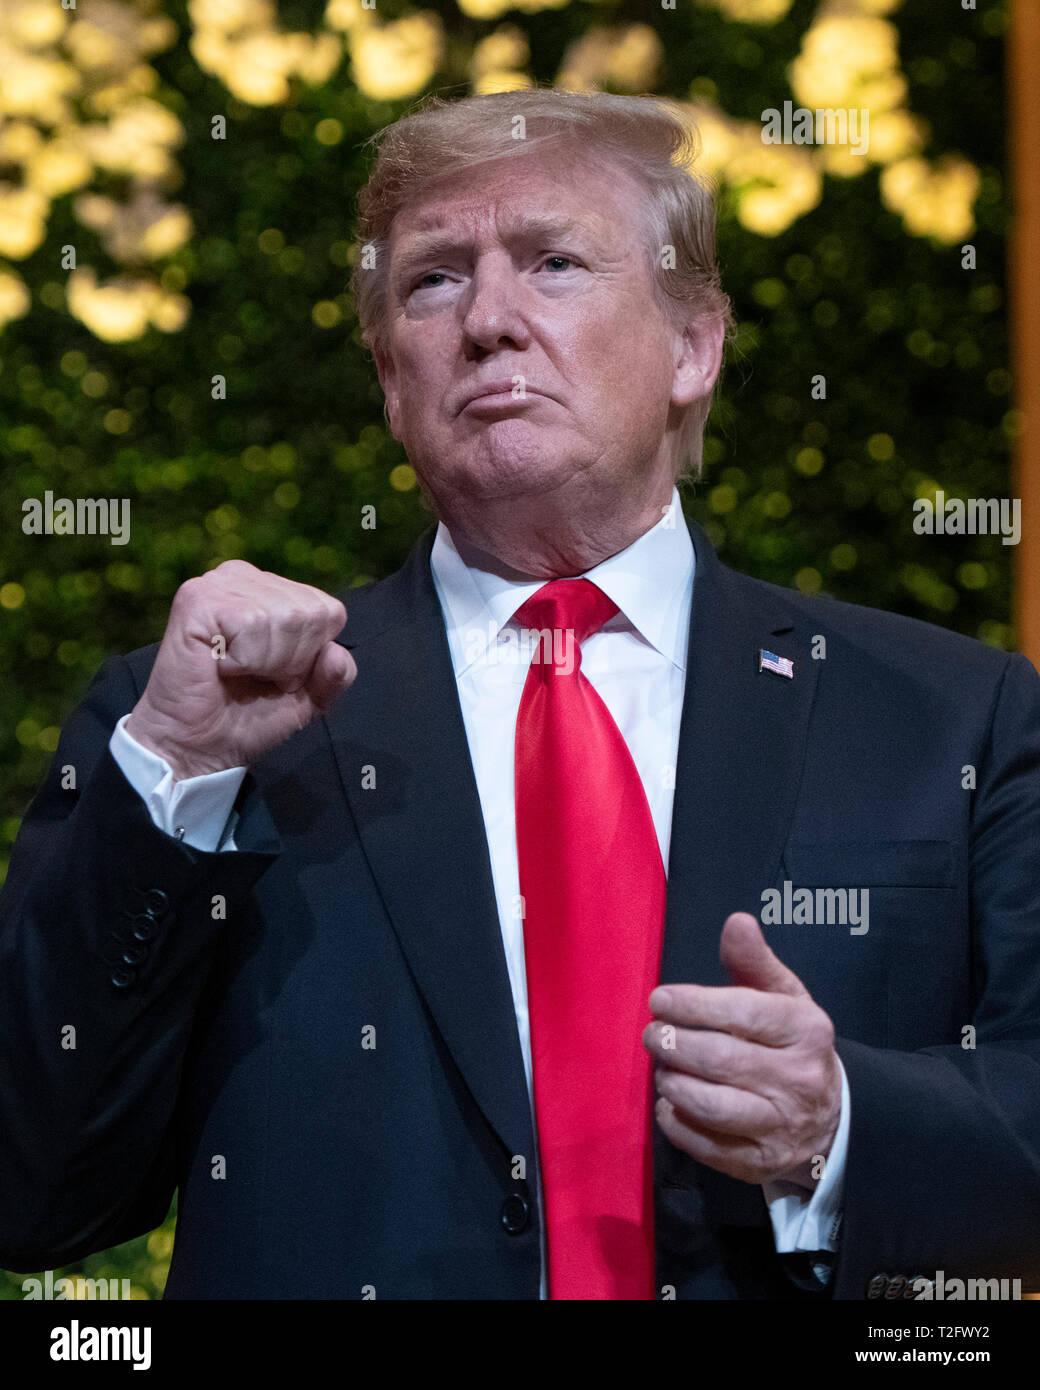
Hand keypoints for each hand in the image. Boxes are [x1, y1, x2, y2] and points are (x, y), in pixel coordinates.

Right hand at [125, 560, 356, 780]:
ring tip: (234, 672)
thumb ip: (336, 674)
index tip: (275, 674)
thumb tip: (336, 652)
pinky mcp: (197, 599)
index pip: (329, 612)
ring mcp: (219, 584)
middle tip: (252, 676)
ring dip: (266, 663)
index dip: (310, 656)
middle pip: (311, 614)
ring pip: (286, 618)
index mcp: (272, 590)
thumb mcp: (308, 698)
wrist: (196, 747)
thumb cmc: (245, 717)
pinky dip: (244, 660)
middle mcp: (245, 578)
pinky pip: (252, 624)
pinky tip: (219, 665)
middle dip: (290, 661)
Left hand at [643, 911, 841, 1188]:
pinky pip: (708, 1147)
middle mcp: (799, 1080)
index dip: (694, 1005)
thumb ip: (754, 961)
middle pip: (722, 1060)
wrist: (830, 1117)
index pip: (743, 1014)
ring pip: (713, 1107)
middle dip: (675, 1044)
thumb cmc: (791, 1044)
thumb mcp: (784, 997)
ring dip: (674, 1085)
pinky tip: (668, 1104)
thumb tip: (736, 921)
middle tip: (652, 1034)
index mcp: (806, 1031)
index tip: (659, 999)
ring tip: (662, 1067)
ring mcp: (781, 1126)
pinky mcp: (760, 1164)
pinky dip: (677, 1124)